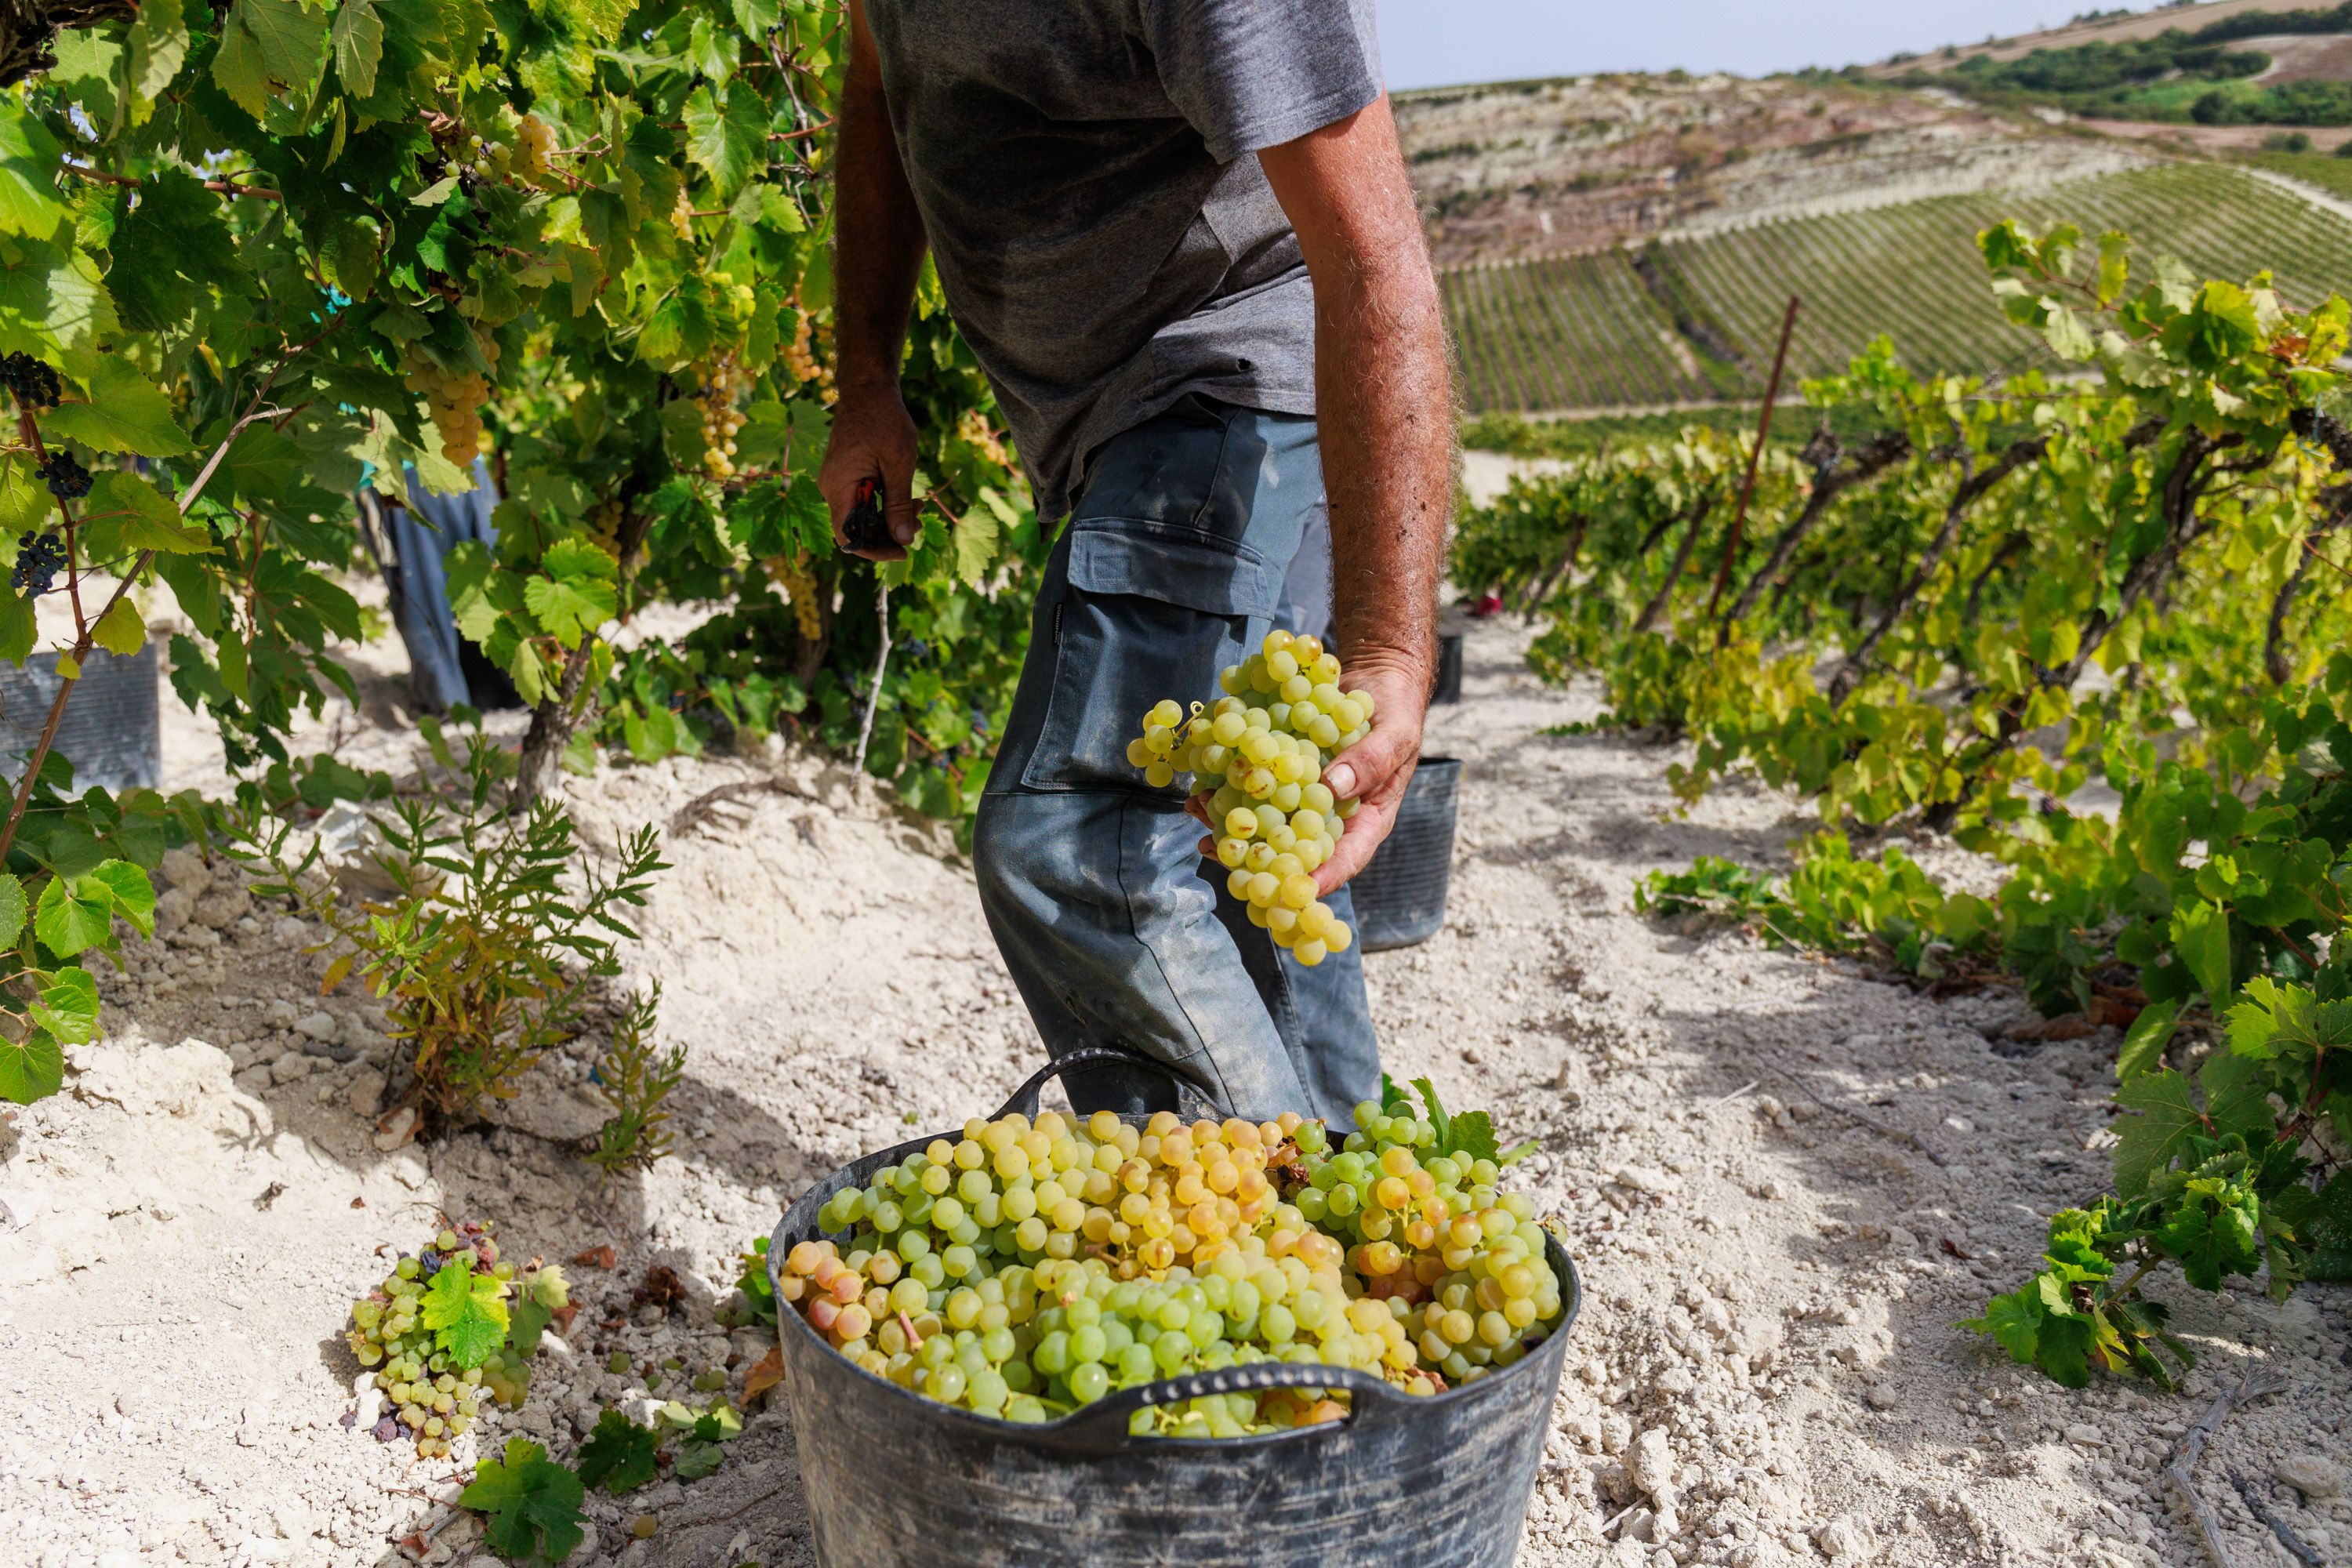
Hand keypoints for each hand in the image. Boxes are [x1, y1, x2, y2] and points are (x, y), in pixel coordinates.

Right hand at [818, 376, 919, 559]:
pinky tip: (909, 497)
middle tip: (918, 524)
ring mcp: (839, 481)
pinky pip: (863, 499)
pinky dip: (885, 503)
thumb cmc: (884, 419)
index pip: (848, 537)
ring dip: (890, 518)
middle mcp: (832, 488)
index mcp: (839, 487)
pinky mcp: (847, 475)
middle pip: (857, 529)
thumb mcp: (899, 464)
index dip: (874, 550)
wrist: (868, 388)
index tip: (902, 551)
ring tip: (920, 507)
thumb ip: (899, 504)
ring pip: (863, 515)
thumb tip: (903, 539)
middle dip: (888, 533)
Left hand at [1187, 653, 1429, 896]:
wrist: (1374, 676)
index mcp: (1365, 819)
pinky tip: (1200, 792)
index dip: (1319, 879)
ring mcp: (1301, 794)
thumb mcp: (1395, 733)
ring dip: (1232, 825)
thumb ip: (1371, 761)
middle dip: (1259, 859)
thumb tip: (1332, 786)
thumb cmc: (1395, 710)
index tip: (1290, 890)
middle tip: (1226, 862)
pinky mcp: (1280, 772)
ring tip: (1199, 818)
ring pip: (1267, 822)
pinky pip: (1254, 788)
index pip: (1345, 859)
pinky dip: (1227, 792)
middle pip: (1296, 849)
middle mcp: (1329, 814)